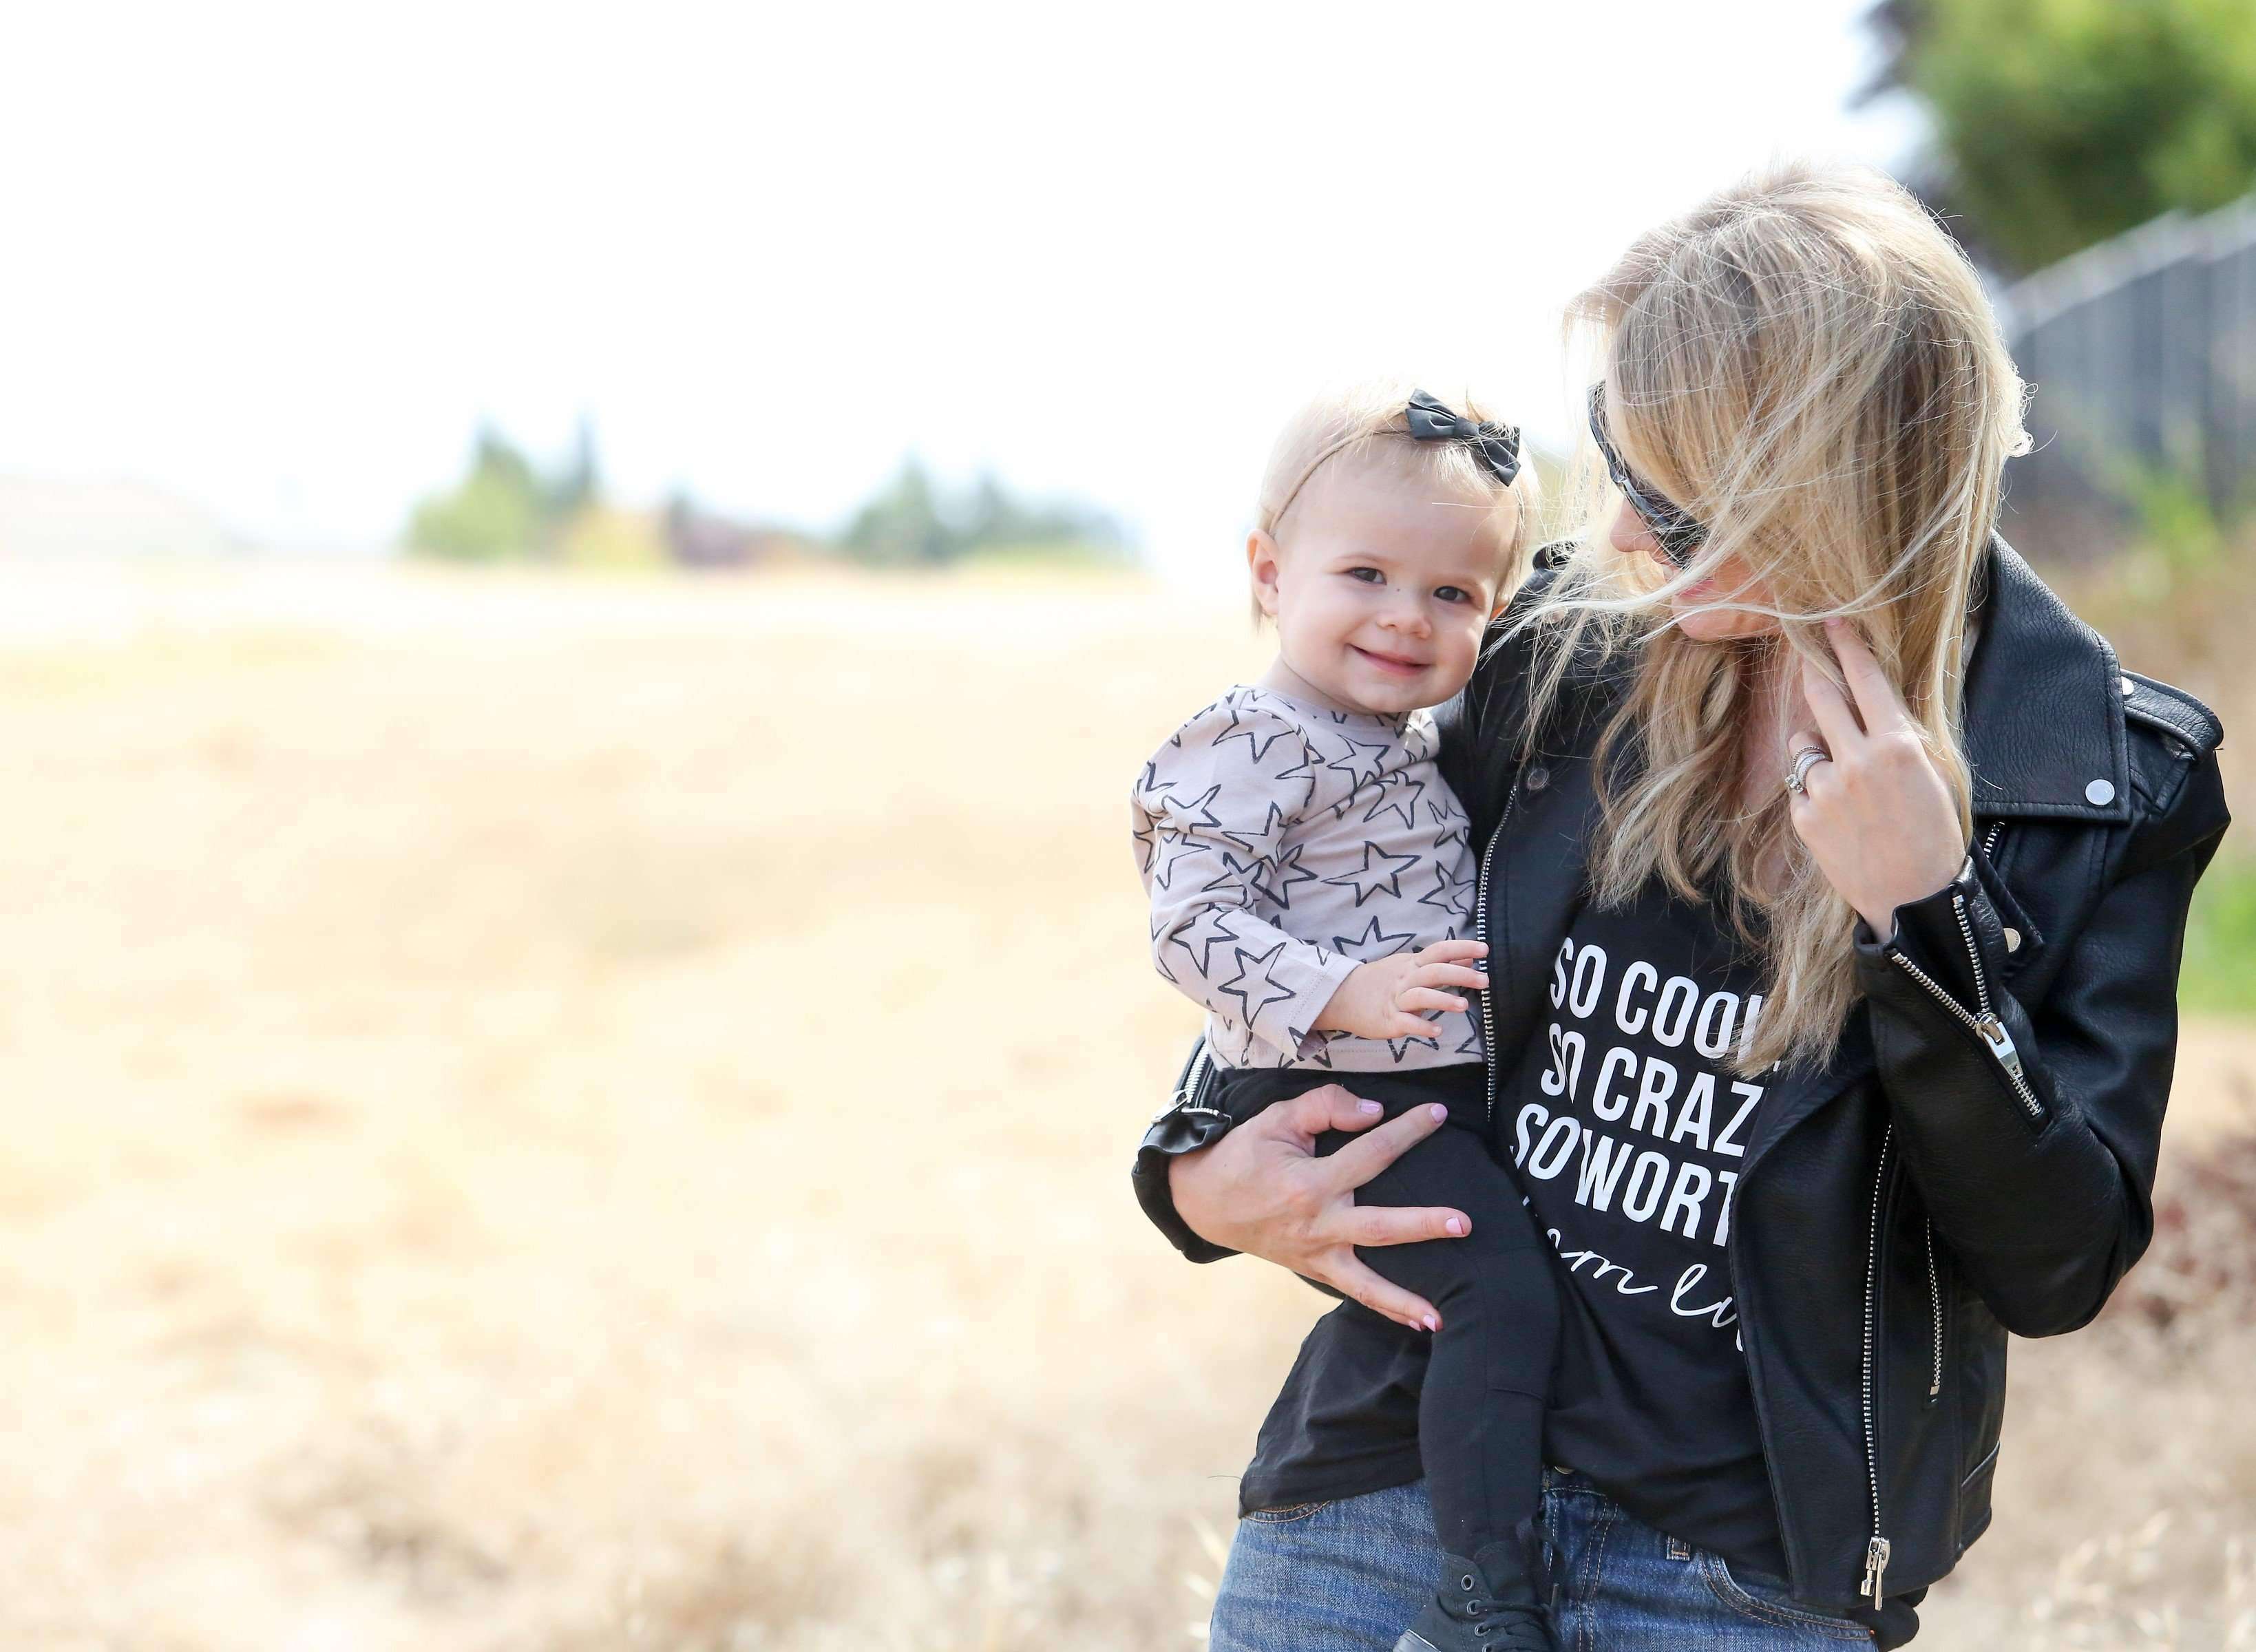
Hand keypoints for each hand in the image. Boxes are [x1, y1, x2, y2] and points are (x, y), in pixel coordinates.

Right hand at [1167, 1085, 1468, 1330]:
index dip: (1408, 1130)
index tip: (1440, 1114)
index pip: (1371, 1152)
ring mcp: (1317, 1253)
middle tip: (1464, 1223)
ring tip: (1441, 1315)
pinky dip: (1389, 1309)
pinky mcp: (1316, 1270)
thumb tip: (1374, 1112)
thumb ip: (1326, 1106)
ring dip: (1405, 1298)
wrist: (1205, 1201)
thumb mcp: (1277, 1119)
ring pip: (1367, 1282)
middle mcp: (1317, 1223)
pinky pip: (1356, 1292)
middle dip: (1423, 1225)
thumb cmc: (1245, 1154)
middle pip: (1379, 1226)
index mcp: (1309, 1182)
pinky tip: (1424, 1324)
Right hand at [1313, 940, 1488, 1041]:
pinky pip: (1406, 1022)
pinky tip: (1437, 1031)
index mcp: (1412, 964)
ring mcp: (1396, 1000)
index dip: (1461, 947)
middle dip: (1460, 974)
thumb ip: (1441, 963)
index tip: (1485, 949)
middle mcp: (1405, 979)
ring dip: (1443, 999)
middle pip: (1433, 972)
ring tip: (1464, 1006)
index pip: (1439, 951)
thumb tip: (1471, 956)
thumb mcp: (1410, 966)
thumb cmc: (1383, 981)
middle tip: (1484, 980)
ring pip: (1420, 996)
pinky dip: (1422, 1026)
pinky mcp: (1388, 1020)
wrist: (1342, 996)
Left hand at [1786, 618, 1967, 939]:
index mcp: (1897, 746)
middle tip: (1810, 660)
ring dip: (1818, 746)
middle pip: (1821, 697)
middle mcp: (1857, 762)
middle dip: (1814, 675)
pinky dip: (1814, 789)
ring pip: (1805, 744)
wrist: (1916, 899)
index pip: (1865, 679)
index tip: (1830, 622)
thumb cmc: (1934, 834)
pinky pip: (1802, 785)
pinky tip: (1840, 814)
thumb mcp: (1933, 773)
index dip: (1846, 646)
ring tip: (1845, 778)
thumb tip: (1878, 696)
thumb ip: (1901, 733)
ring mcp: (1825, 790)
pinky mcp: (1804, 817)